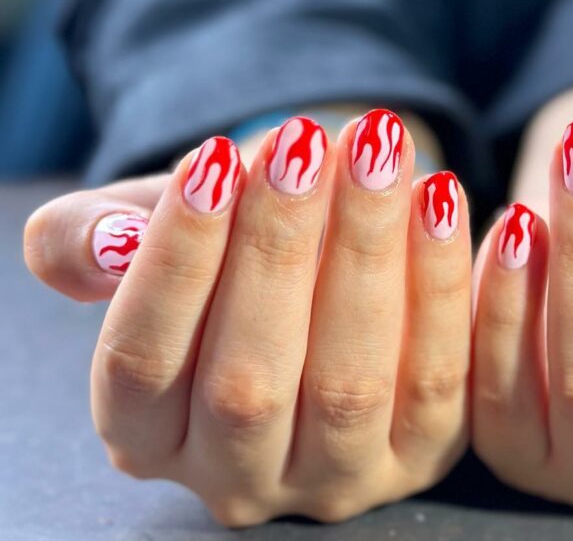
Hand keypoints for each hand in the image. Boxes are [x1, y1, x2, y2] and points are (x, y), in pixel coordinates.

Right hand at [23, 110, 470, 525]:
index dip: (178, 256)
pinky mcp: (421, 453)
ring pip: (349, 383)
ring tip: (376, 148)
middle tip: (303, 138)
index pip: (142, 360)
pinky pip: (439, 374)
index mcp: (146, 433)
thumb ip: (87, 238)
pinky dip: (441, 279)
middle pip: (246, 383)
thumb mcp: (142, 231)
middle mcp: (237, 477)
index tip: (213, 155)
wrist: (321, 265)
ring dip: (365, 250)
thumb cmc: (222, 246)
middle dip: (277, 245)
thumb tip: (109, 240)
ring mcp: (335, 478)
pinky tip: (439, 192)